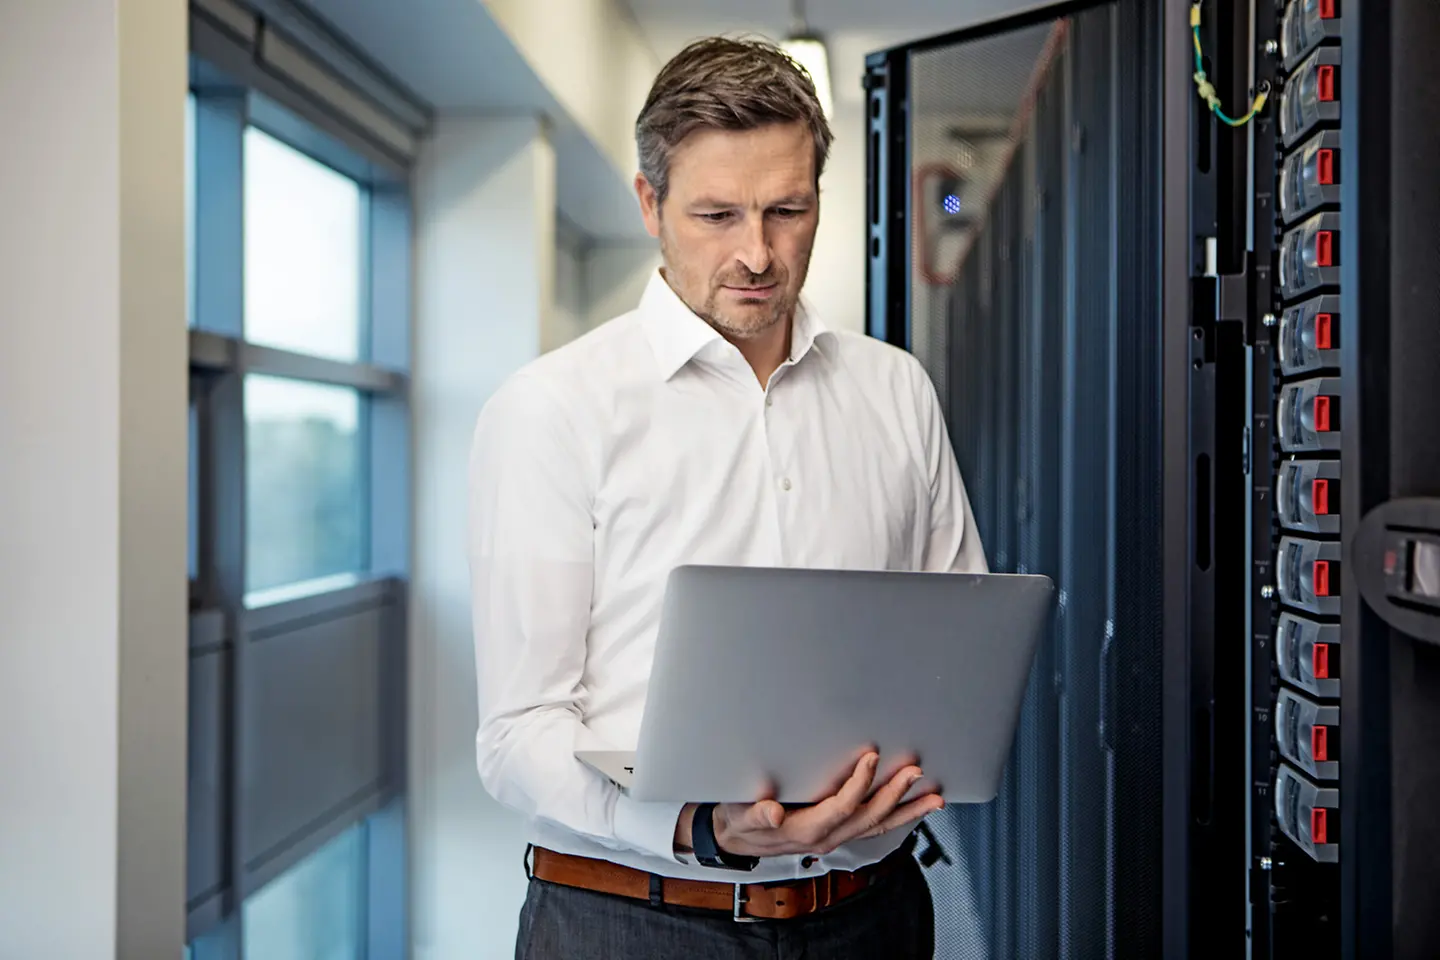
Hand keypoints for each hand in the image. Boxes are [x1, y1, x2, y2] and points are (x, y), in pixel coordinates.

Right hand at [673, 752, 941, 858]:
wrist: (736, 838)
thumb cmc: (739, 820)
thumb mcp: (740, 815)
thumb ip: (755, 813)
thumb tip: (770, 810)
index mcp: (806, 830)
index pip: (840, 806)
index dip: (858, 783)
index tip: (871, 757)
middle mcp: (827, 836)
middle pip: (868, 816)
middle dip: (894, 794)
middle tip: (915, 771)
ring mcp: (836, 836)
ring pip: (878, 824)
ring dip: (907, 810)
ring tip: (935, 797)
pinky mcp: (839, 831)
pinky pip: (874, 826)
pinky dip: (899, 817)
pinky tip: (916, 805)